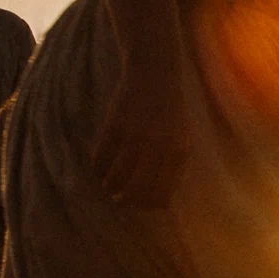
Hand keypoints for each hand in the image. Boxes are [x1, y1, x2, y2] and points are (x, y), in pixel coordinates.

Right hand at [89, 64, 188, 207]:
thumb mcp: (180, 138)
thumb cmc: (169, 110)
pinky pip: (102, 160)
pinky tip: (99, 170)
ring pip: (117, 178)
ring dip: (110, 187)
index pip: (160, 194)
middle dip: (127, 200)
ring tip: (108, 186)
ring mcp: (135, 136)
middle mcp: (158, 147)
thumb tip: (163, 205)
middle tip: (120, 200)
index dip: (147, 204)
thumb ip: (174, 169)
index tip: (139, 204)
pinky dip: (98, 170)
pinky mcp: (115, 126)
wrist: (154, 72)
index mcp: (178, 152)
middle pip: (137, 190)